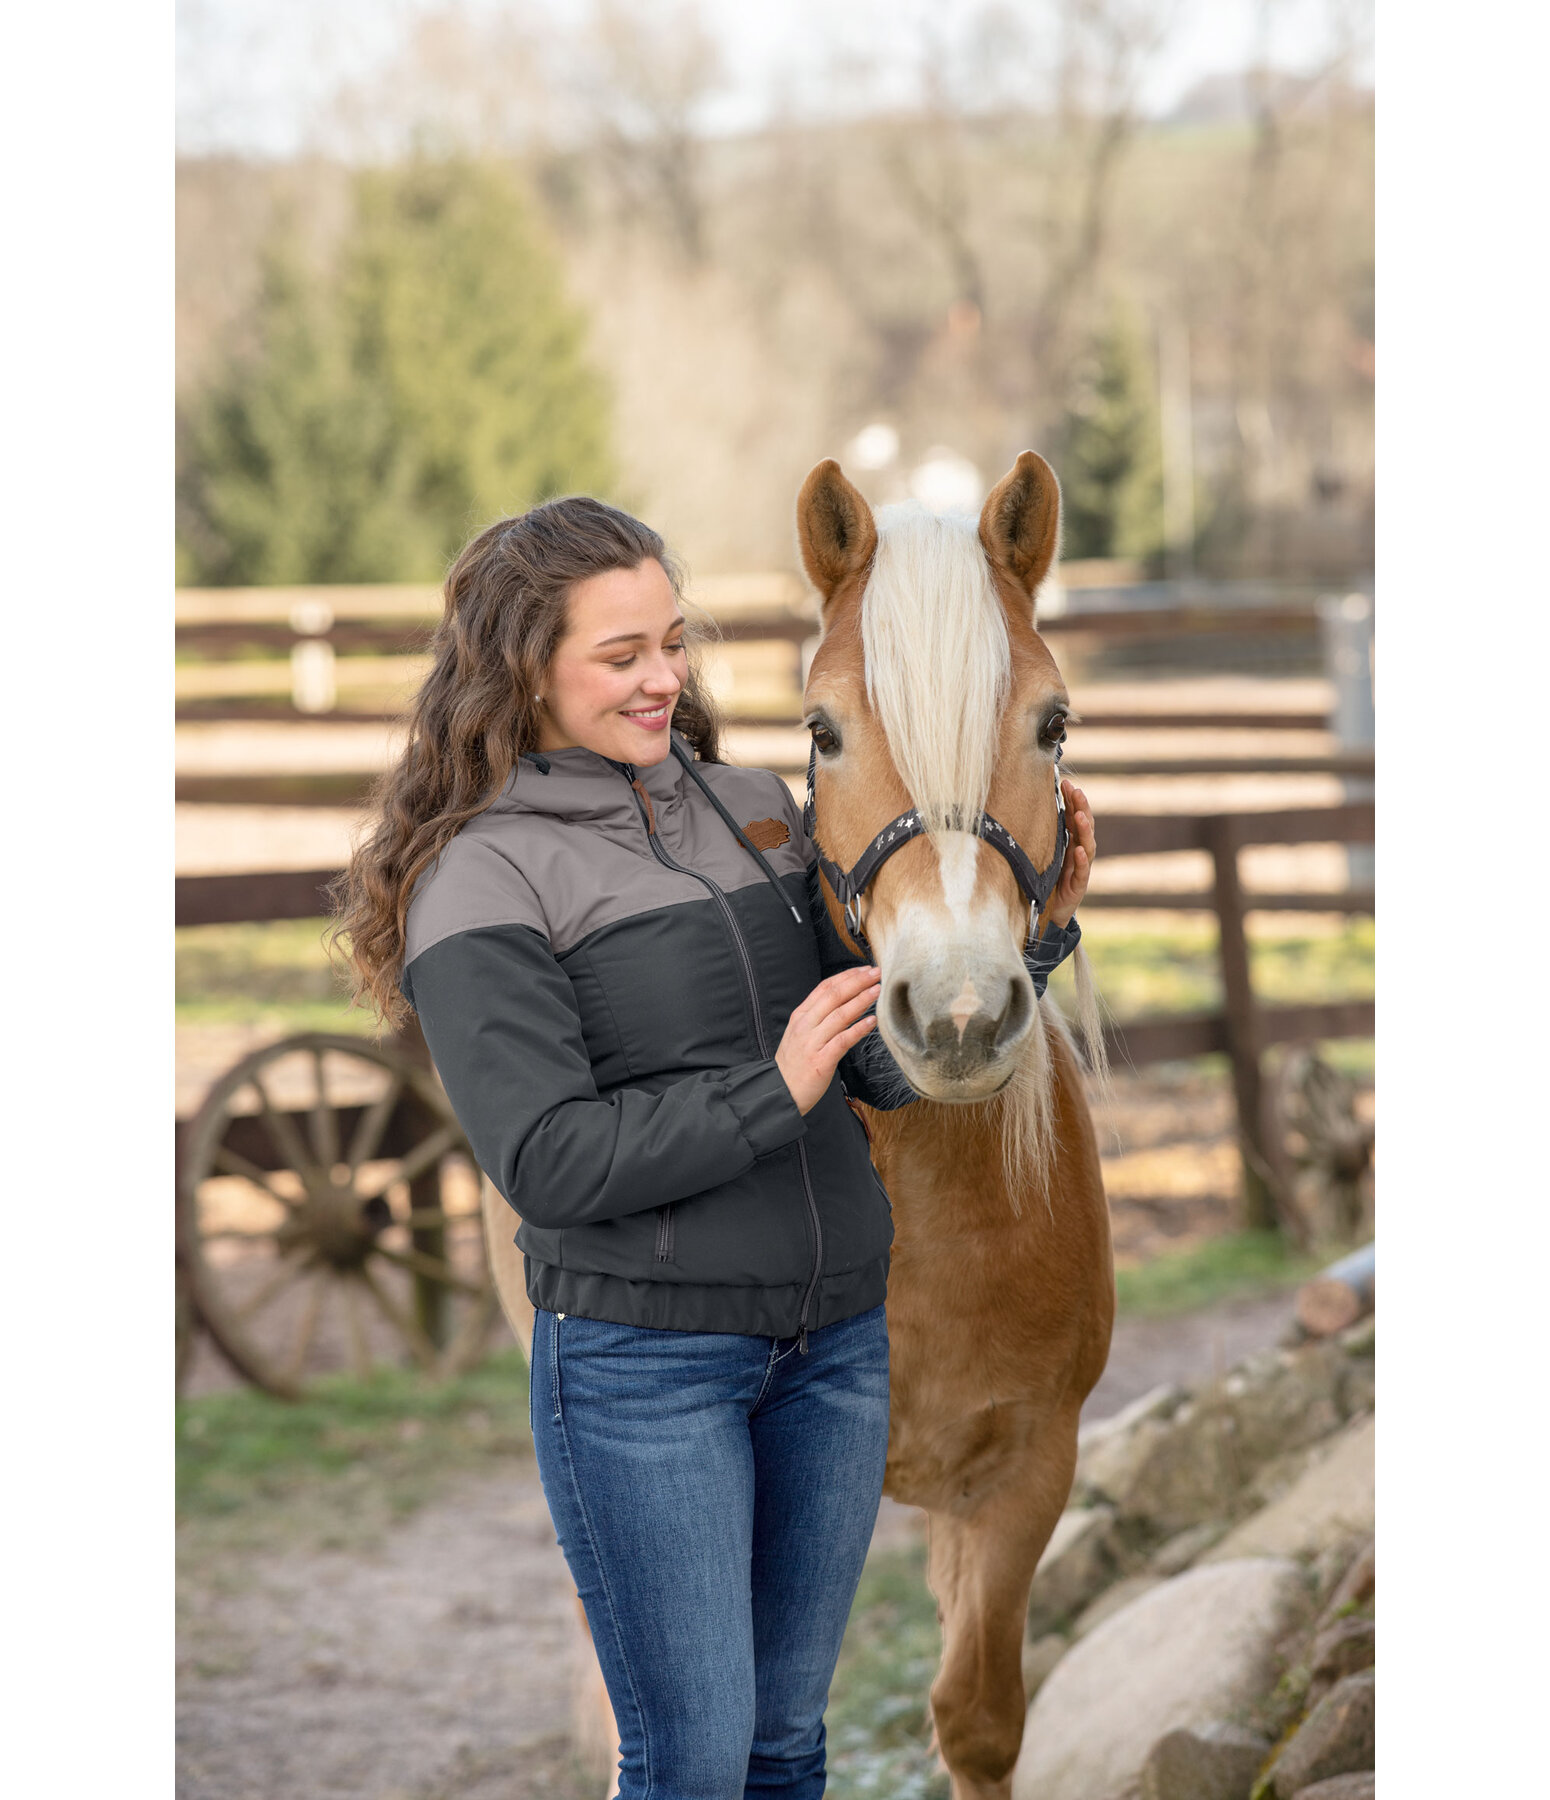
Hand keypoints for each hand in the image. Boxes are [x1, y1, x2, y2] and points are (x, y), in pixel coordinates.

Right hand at [774, 965, 881, 1114]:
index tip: (864, 969)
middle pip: (834, 996)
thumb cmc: (795, 1064)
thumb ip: (818, 1018)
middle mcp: (805, 1025)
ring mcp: (812, 1042)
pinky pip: (843, 1040)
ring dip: (861, 1000)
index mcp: (801, 1016)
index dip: (846, 976)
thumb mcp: (801, 1034)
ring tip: (877, 990)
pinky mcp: (821, 1060)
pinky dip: (858, 1029)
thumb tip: (845, 1003)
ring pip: (840, 1014)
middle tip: (876, 973)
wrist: (780, 1092)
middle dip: (857, 981)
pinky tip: (872, 1022)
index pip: (824, 988)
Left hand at [1046, 779, 1094, 929]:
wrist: (1047, 912)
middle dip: (1081, 807)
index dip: (1072, 800)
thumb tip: (1022, 810)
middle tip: (1076, 791)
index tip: (1066, 783)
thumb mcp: (1040, 854)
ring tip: (1081, 815)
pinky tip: (1079, 850)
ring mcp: (1080, 868)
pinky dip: (1082, 860)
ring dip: (1085, 829)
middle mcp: (1078, 852)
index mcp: (1069, 842)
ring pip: (1087, 845)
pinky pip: (1082, 871)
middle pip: (1084, 826)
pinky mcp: (1078, 885)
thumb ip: (1039, 836)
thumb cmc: (1044, 880)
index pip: (1074, 816)